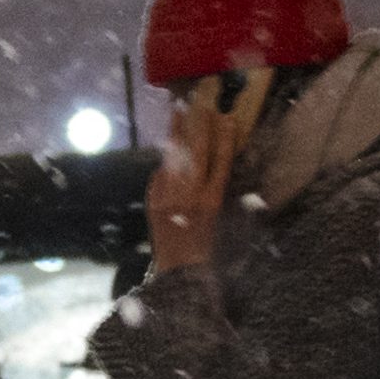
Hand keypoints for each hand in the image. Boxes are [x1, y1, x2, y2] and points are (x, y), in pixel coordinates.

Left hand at [146, 76, 252, 271]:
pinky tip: (167, 153)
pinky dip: (164, 166)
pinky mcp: (153, 205)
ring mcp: (169, 200)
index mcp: (213, 201)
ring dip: (175, 135)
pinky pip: (158, 177)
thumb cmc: (208, 249)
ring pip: (173, 160)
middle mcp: (190, 198)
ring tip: (177, 114)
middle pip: (196, 154)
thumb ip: (217, 192)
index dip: (223, 139)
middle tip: (197, 105)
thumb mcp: (222, 220)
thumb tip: (213, 164)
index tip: (226, 118)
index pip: (221, 162)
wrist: (180, 273)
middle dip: (197, 127)